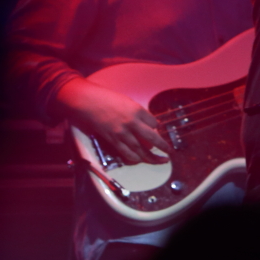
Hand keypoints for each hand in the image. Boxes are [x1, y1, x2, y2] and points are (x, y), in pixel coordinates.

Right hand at [54, 78, 171, 164]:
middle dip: (163, 146)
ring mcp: (122, 134)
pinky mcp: (113, 141)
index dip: (157, 127)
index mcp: (137, 110)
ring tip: (160, 160)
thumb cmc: (108, 99)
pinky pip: (127, 153)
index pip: (154, 123)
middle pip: (152, 138)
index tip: (158, 129)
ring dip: (152, 157)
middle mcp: (132, 123)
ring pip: (141, 150)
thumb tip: (149, 124)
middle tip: (169, 151)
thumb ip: (139, 114)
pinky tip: (141, 160)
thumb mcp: (128, 102)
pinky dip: (136, 158)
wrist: (90, 103)